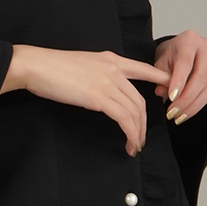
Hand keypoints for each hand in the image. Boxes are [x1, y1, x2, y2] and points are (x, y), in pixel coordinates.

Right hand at [2, 45, 169, 155]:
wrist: (36, 65)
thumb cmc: (51, 68)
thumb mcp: (82, 66)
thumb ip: (98, 75)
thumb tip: (102, 92)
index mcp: (111, 59)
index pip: (144, 69)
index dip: (160, 80)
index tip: (170, 91)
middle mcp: (114, 69)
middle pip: (140, 100)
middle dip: (144, 123)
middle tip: (141, 139)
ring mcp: (107, 82)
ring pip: (135, 111)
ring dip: (138, 133)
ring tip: (135, 146)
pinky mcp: (98, 97)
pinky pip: (124, 118)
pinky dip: (130, 133)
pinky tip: (128, 143)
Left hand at [153, 31, 206, 124]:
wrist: (175, 51)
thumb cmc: (168, 56)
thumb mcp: (159, 62)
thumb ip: (160, 76)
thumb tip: (162, 92)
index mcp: (189, 40)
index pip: (186, 62)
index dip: (179, 81)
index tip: (171, 97)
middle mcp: (206, 47)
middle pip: (201, 77)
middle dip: (187, 98)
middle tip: (173, 112)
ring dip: (197, 105)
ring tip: (181, 117)